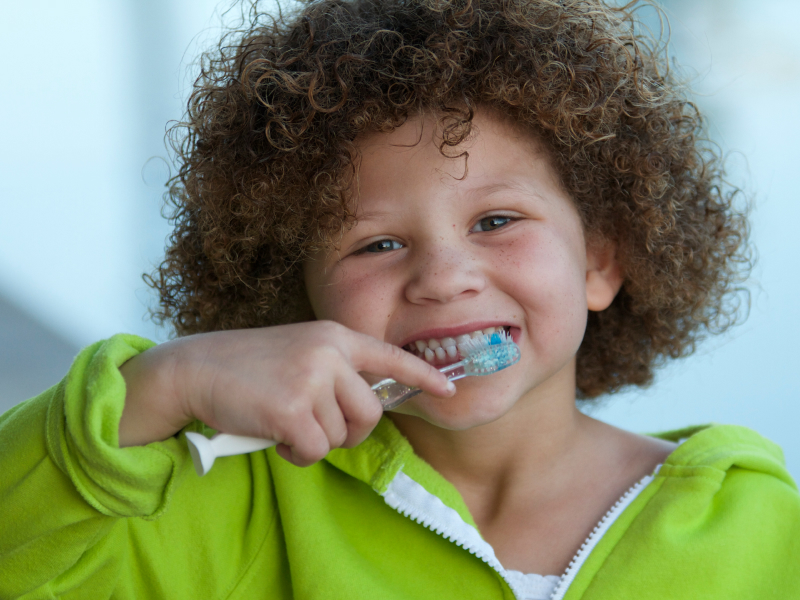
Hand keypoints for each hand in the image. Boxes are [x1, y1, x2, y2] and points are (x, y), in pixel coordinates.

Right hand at [120, 321, 453, 465]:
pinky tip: (274, 434)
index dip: (421, 375)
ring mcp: (311, 379)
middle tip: (315, 426)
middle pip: (369, 413)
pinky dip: (297, 453)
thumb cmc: (248, 366)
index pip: (388, 356)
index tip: (449, 388)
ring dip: (314, 440)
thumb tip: (363, 411)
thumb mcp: (300, 353)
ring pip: (340, 435)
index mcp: (334, 337)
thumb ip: (334, 372)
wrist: (197, 368)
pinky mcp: (291, 409)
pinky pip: (314, 450)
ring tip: (284, 421)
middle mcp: (329, 354)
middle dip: (348, 430)